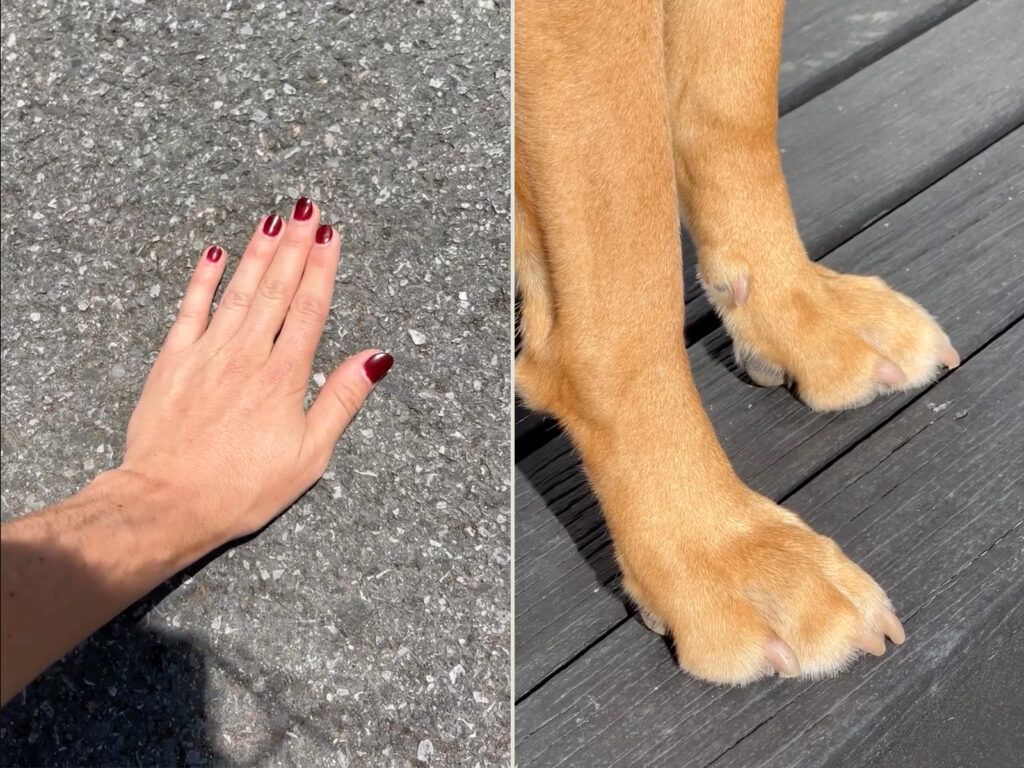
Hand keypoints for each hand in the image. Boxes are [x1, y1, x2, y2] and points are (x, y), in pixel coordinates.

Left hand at [120, 198, 391, 545]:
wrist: (167, 501)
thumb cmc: (242, 487)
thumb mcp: (310, 454)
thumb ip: (341, 399)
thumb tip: (375, 358)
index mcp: (284, 376)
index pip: (310, 308)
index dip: (322, 268)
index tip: (331, 236)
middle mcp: (247, 354)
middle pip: (278, 288)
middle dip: (295, 245)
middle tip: (308, 210)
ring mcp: (207, 353)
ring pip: (239, 290)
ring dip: (258, 252)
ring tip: (274, 221)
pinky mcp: (173, 361)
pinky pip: (191, 309)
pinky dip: (203, 279)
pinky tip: (215, 255)